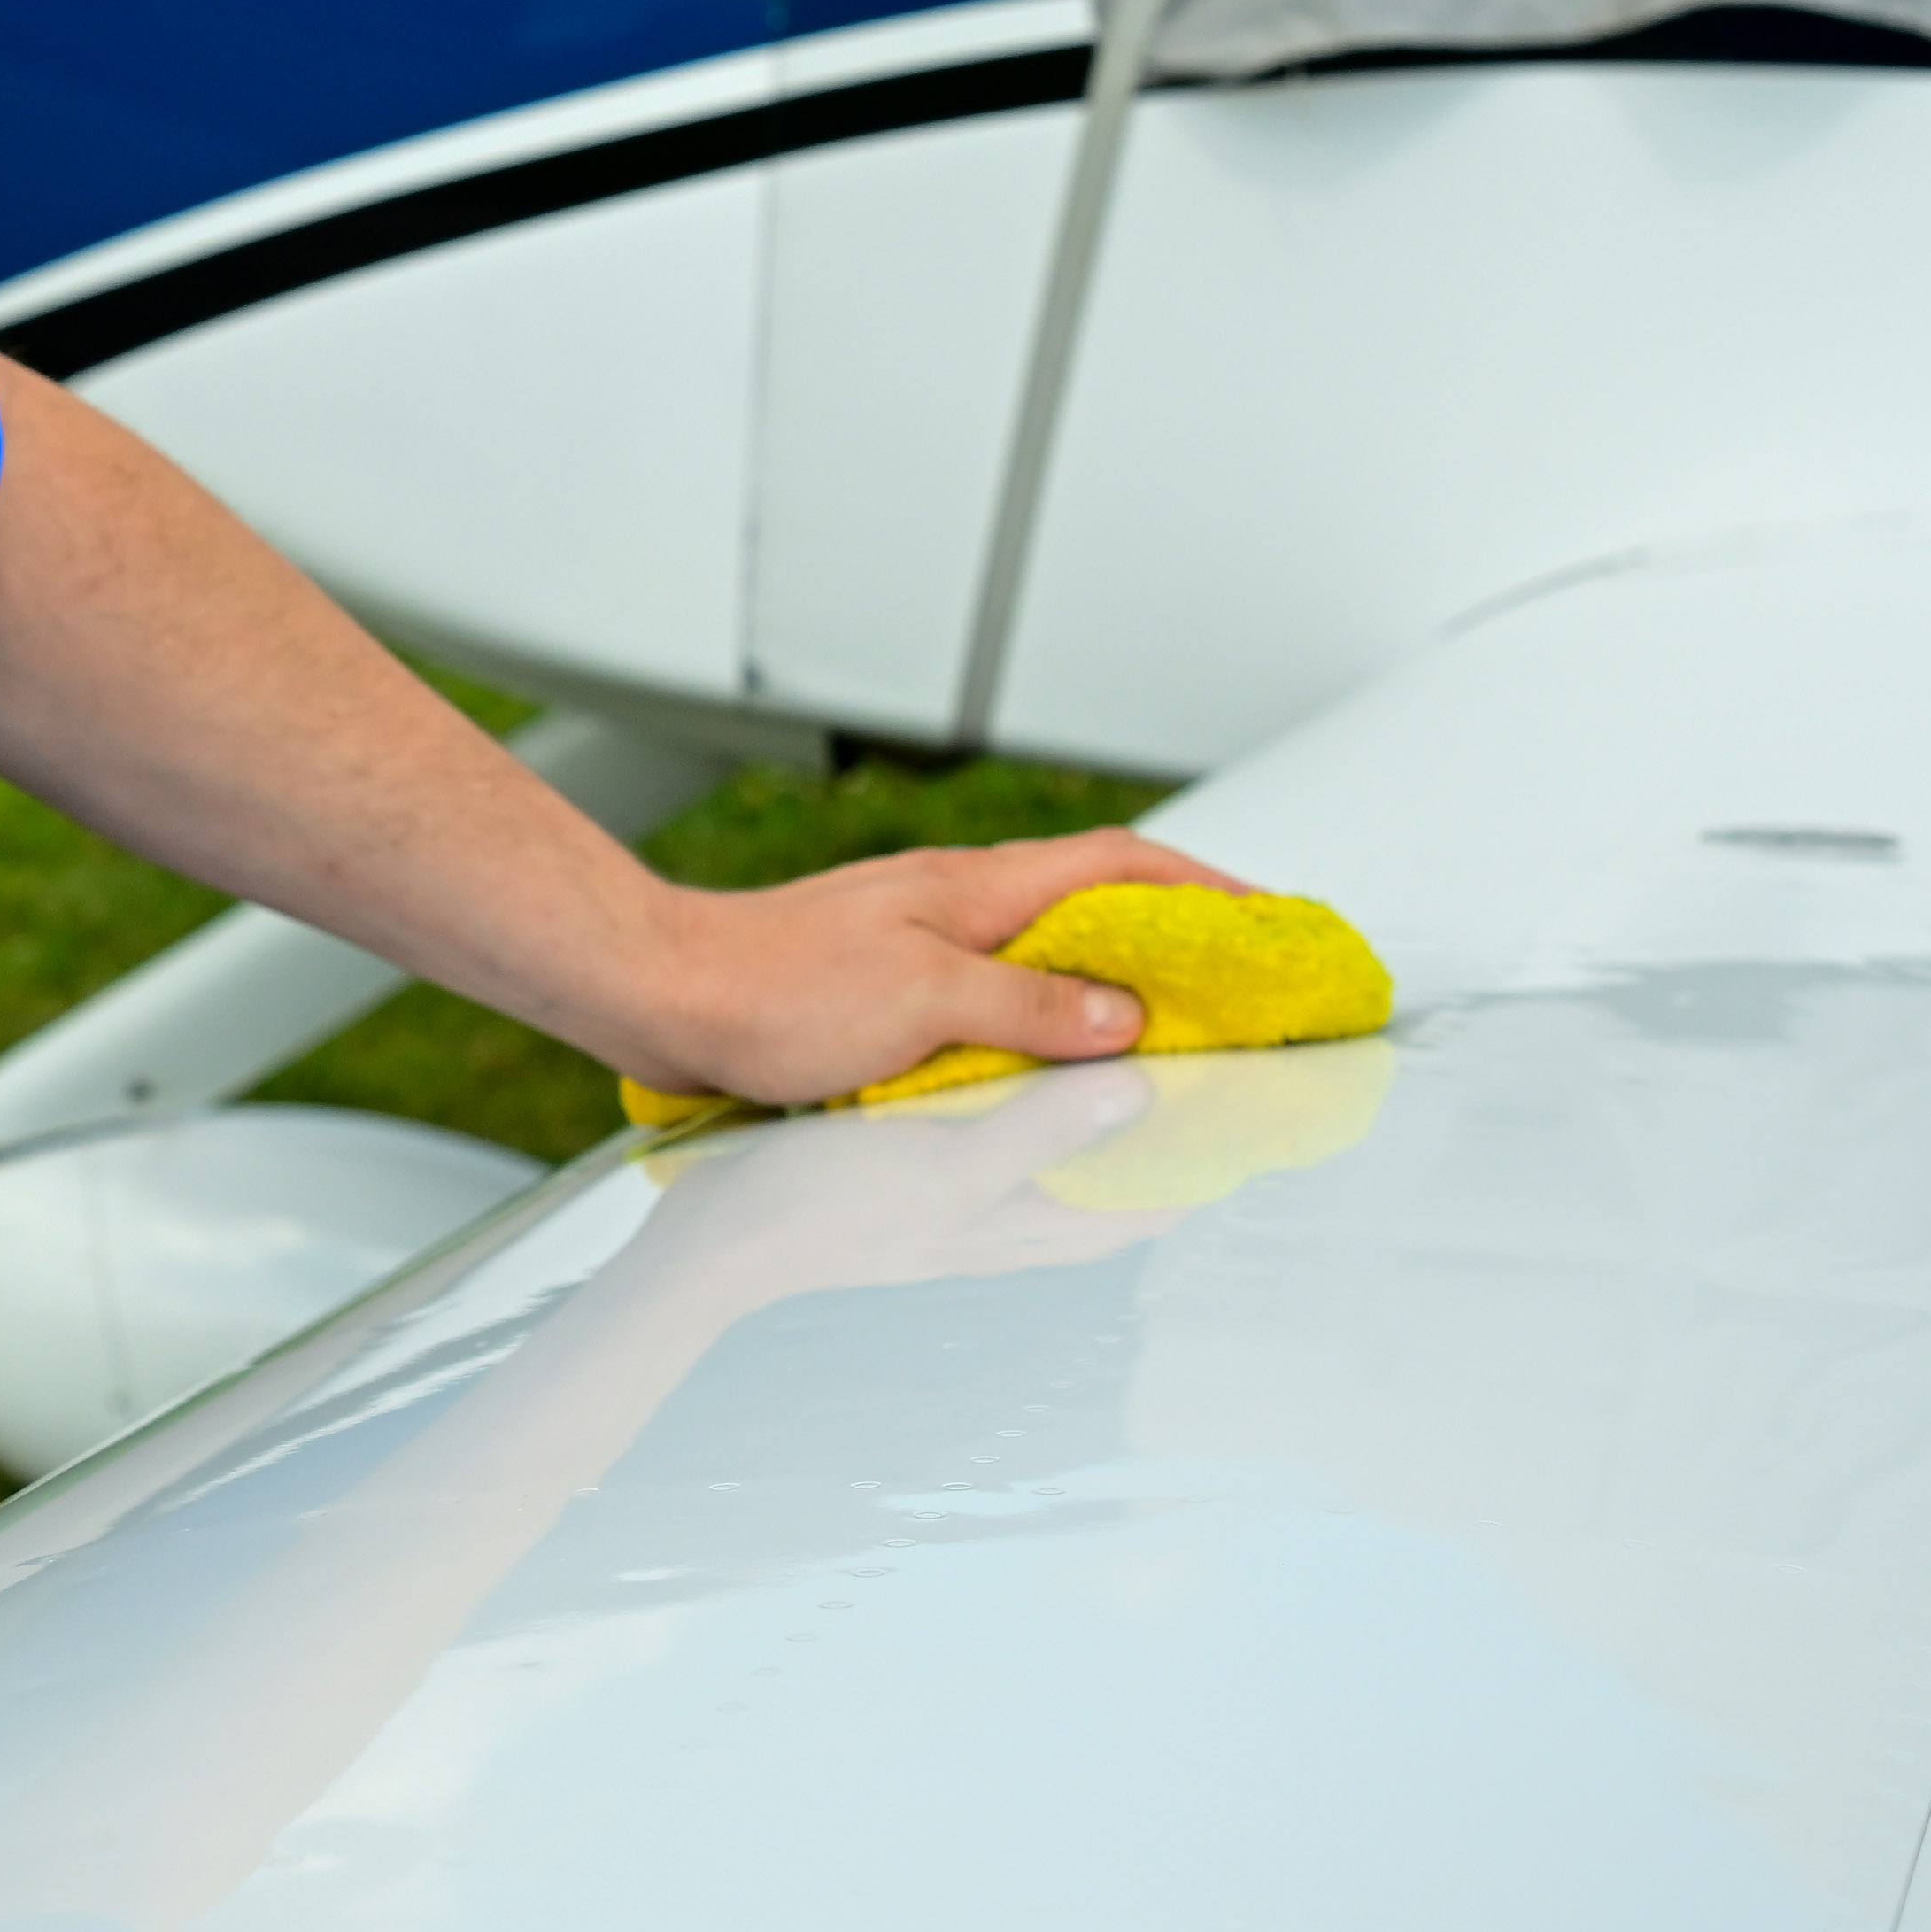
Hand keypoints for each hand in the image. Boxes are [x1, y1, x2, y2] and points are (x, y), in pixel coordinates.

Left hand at [588, 824, 1239, 1109]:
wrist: (660, 996)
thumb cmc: (770, 990)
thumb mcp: (919, 1000)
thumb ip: (1027, 1005)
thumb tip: (1126, 1016)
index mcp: (979, 891)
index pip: (1122, 869)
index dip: (1206, 892)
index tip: (1270, 923)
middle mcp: (961, 908)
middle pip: (1099, 907)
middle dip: (1181, 938)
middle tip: (1246, 983)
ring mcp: (927, 946)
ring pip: (1052, 954)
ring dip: (1120, 983)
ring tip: (1180, 1030)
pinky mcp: (893, 992)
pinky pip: (1003, 997)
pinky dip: (1052, 1021)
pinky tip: (1062, 1062)